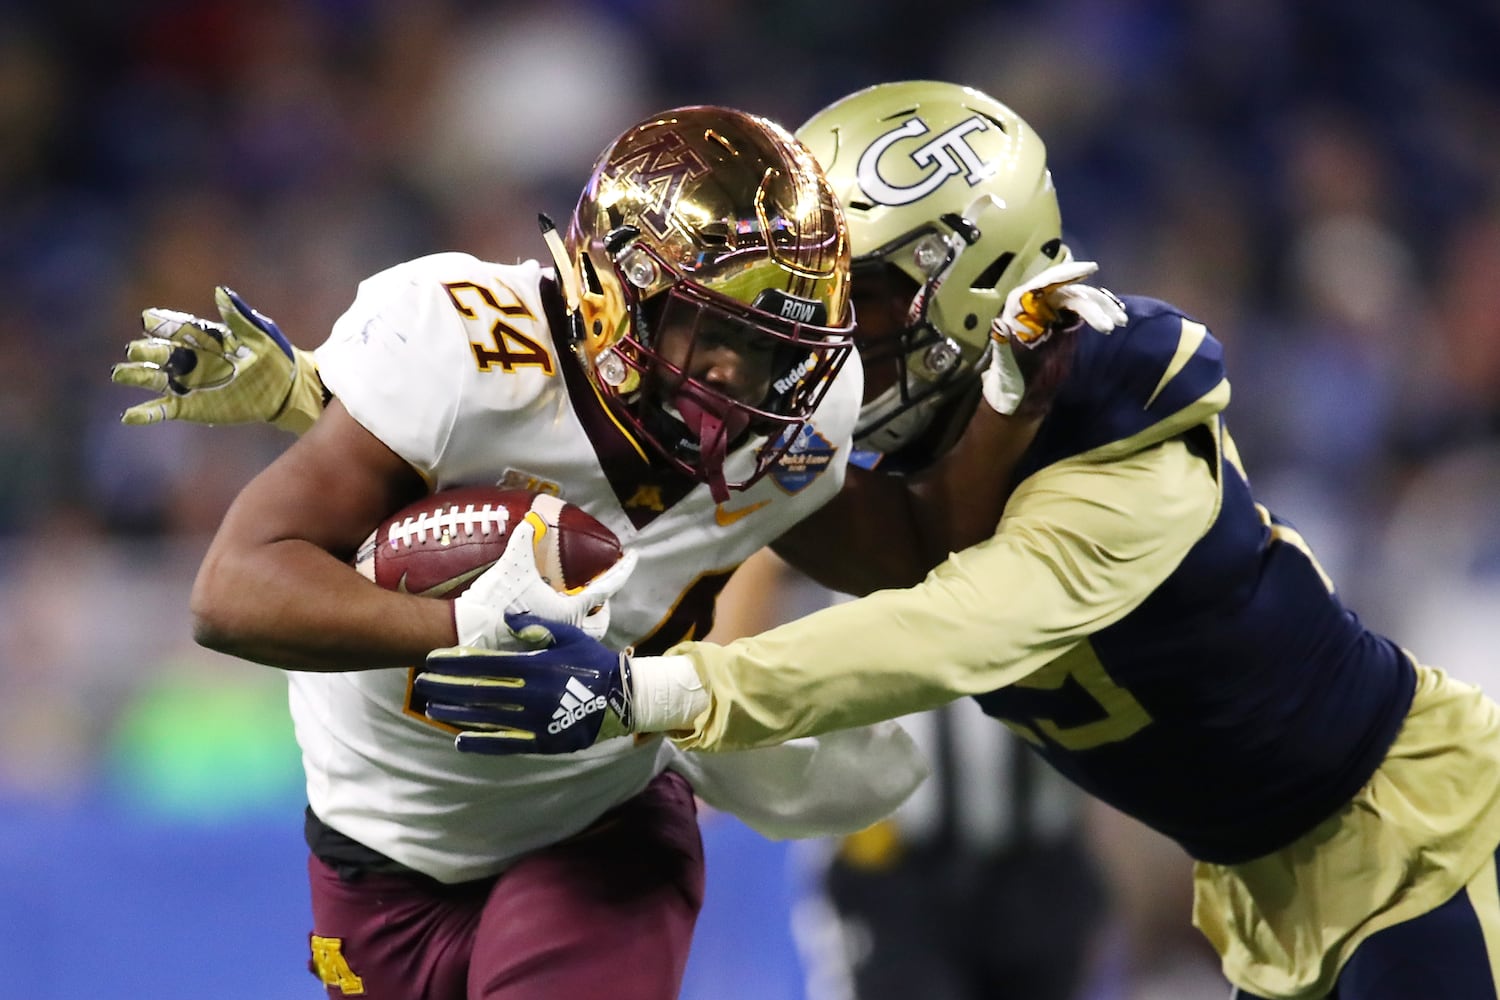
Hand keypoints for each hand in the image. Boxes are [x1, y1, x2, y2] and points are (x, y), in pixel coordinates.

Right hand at [112, 286, 322, 432]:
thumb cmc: (275, 355)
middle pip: (161, 352)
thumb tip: (221, 292)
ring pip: (155, 377)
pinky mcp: (190, 407)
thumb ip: (240, 315)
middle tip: (134, 349)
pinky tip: (129, 416)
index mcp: (204, 337)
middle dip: (147, 350)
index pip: (178, 327)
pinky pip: (163, 409)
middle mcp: (190, 358)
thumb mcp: (261, 333)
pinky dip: (145, 413)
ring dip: (137, 375)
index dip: (163, 323)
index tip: (148, 319)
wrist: (286, 388)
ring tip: (118, 373)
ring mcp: (188, 383)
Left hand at [417, 615, 634, 753]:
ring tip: (433, 708)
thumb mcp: (569, 636)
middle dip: (446, 686)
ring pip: (487, 717)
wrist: (622, 698)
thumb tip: (506, 618)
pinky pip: (507, 743)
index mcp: (536, 666)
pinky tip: (461, 740)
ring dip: (456, 713)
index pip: (485, 664)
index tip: (433, 660)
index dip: (456, 662)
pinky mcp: (543, 741)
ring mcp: (536, 719)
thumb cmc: (593, 662)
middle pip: (478, 690)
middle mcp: (531, 694)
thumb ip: (536, 627)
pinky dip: (483, 742)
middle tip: (422, 683)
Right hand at [451, 515, 637, 649]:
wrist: (471, 631)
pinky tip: (553, 620)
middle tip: (599, 599)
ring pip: (585, 639)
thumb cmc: (497, 599)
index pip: (606, 588)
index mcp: (570, 611)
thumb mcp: (513, 564)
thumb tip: (533, 519)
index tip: (633, 556)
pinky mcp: (541, 652)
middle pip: (601, 624)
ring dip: (587, 625)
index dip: (622, 570)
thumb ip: (524, 540)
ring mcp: (556, 645)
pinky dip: (566, 632)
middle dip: (603, 612)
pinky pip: (565, 643)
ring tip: (579, 610)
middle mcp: (570, 631)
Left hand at [982, 260, 1125, 415]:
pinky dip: (1100, 313)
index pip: (1044, 283)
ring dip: (1101, 307)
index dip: (1066, 274)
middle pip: (1069, 292)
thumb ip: (1002, 344)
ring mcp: (1052, 311)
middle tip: (1111, 321)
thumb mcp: (1003, 365)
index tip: (1091, 270)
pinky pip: (1084, 310)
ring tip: (1117, 323)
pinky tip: (1114, 321)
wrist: (1018, 397)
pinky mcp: (1064, 321)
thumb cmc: (1008, 380)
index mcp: (1019, 305)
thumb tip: (1000, 324)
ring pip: (1080, 300)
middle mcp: (1036, 303)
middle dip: (1092, 303)